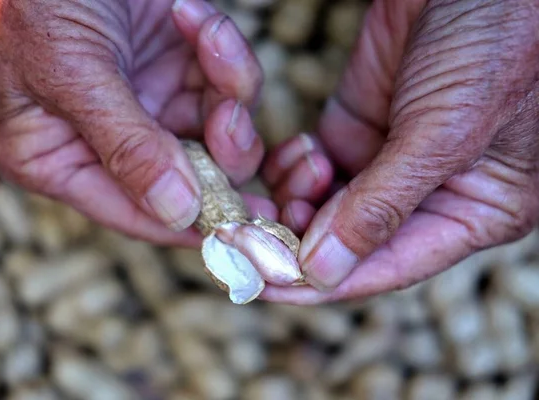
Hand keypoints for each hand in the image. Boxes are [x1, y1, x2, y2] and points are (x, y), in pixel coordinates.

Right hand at [0, 0, 264, 247]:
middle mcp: (112, 143)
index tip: (242, 229)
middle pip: (193, 180)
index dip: (191, 224)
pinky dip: (225, 52)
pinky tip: (192, 15)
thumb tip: (177, 211)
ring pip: (223, 133)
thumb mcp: (73, 73)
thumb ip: (125, 144)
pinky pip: (229, 84)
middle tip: (228, 116)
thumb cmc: (40, 0)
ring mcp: (154, 107)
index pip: (135, 213)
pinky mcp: (183, 72)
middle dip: (223, 151)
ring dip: (229, 87)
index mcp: (62, 159)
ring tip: (208, 37)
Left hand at [260, 0, 538, 303]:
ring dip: (294, 204)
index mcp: (473, 211)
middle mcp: (428, 193)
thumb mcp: (443, 132)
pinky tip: (295, 154)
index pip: (388, 267)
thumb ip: (383, 206)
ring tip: (282, 188)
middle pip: (351, 242)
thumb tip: (324, 272)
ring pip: (326, 206)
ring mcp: (388, 159)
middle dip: (298, 241)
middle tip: (250, 235)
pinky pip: (314, 166)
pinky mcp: (358, 125)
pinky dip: (294, 168)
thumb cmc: (493, 45)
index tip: (265, 285)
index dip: (325, 283)